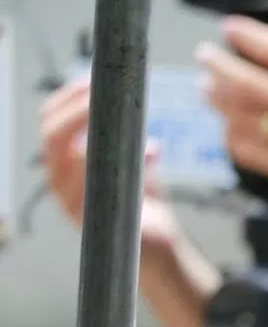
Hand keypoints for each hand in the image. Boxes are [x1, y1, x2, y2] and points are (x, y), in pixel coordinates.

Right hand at [38, 79, 184, 254]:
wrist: (157, 244)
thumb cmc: (141, 203)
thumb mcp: (135, 165)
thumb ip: (132, 143)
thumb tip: (142, 123)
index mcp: (65, 162)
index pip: (51, 121)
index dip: (67, 99)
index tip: (90, 82)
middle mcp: (60, 179)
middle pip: (51, 133)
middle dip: (74, 108)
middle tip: (99, 94)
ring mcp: (69, 199)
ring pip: (64, 156)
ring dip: (86, 130)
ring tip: (111, 115)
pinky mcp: (85, 217)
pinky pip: (85, 184)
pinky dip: (103, 164)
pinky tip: (127, 152)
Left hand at [200, 11, 267, 231]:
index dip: (247, 35)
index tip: (231, 28)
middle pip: (246, 81)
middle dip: (218, 65)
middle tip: (206, 56)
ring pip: (240, 117)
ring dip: (218, 100)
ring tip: (209, 89)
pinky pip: (250, 153)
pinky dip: (233, 138)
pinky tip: (230, 129)